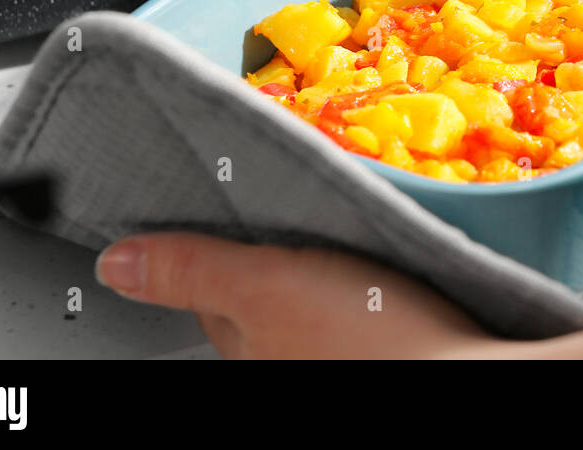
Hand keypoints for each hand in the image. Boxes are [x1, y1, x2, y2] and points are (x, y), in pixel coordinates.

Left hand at [95, 233, 504, 358]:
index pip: (210, 296)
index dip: (217, 247)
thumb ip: (193, 270)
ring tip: (338, 230)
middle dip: (264, 261)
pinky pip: (351, 313)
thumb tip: (112, 264)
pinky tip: (381, 264)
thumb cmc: (372, 339)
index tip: (231, 211)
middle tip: (288, 216)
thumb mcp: (267, 286)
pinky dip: (358, 286)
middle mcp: (285, 360)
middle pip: (256, 306)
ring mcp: (335, 355)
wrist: (469, 371)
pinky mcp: (386, 349)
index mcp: (248, 346)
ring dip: (315, 270)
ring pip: (306, 308)